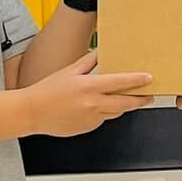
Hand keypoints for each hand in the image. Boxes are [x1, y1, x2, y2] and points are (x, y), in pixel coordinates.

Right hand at [26, 54, 152, 136]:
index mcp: (89, 86)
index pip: (120, 82)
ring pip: (115, 113)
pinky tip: (95, 107)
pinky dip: (103, 113)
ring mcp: (91, 118)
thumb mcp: (69, 71)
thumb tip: (101, 52)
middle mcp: (92, 104)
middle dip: (140, 100)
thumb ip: (88, 62)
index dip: (137, 80)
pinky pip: (101, 120)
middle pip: (125, 104)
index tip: (149, 78)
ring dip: (122, 107)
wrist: (32, 112)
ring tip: (127, 99)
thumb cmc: (47, 90)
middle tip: (149, 96)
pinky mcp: (87, 128)